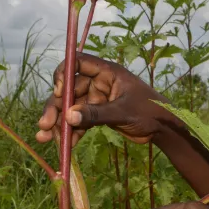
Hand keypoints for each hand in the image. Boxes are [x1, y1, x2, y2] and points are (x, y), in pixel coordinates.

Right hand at [36, 53, 171, 146]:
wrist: (164, 129)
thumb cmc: (149, 112)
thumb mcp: (123, 112)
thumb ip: (96, 114)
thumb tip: (68, 117)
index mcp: (107, 72)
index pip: (77, 62)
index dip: (64, 74)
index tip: (59, 92)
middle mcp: (99, 83)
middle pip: (69, 90)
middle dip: (55, 108)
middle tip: (45, 125)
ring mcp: (98, 99)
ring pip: (71, 108)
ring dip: (58, 123)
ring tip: (45, 139)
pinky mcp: (99, 114)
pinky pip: (80, 121)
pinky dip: (72, 132)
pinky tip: (65, 146)